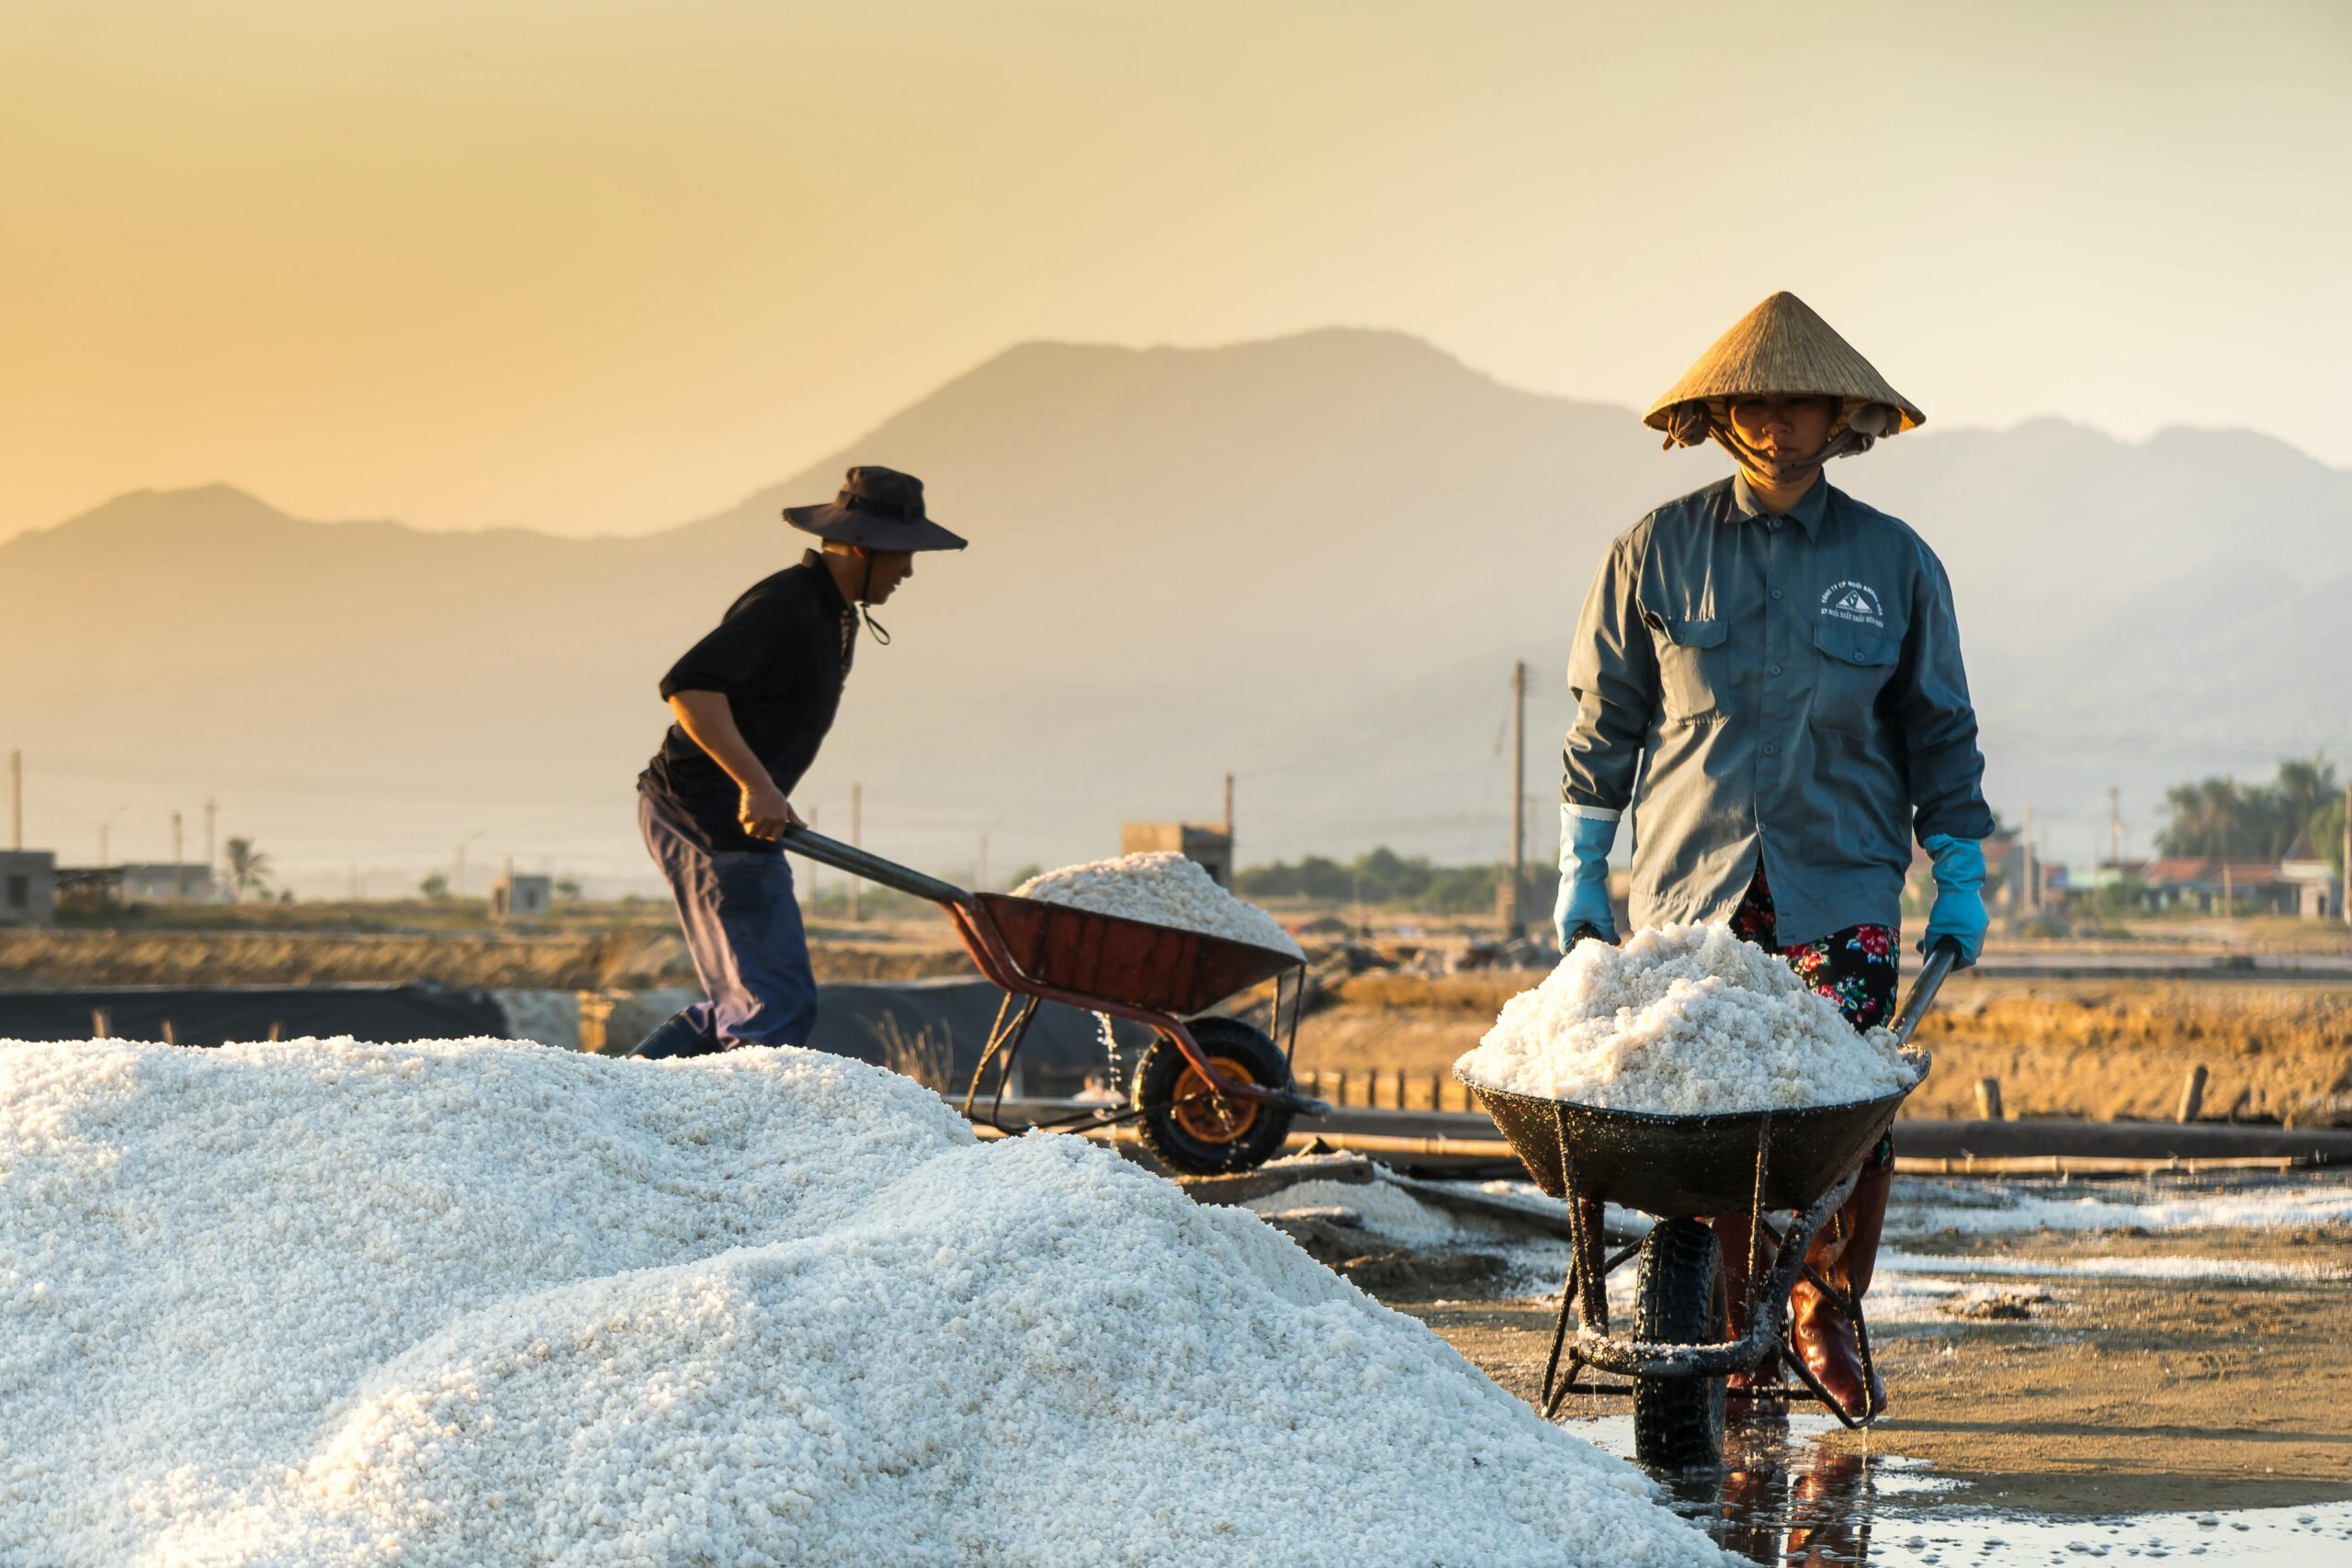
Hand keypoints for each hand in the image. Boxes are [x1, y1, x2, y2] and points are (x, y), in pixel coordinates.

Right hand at [737, 782, 802, 840]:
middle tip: (758, 821)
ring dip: (750, 826)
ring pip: (751, 832)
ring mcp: (759, 818)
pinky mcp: (749, 814)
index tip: (767, 830)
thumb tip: (806, 827)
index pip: (775, 837)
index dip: (770, 835)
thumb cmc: (774, 796)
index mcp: (781, 820)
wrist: (760, 784)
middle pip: (762, 836)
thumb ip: (795, 819)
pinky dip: (742, 818)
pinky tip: (745, 812)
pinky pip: (743, 822)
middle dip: (759, 830)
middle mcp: (770, 821)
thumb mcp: (786, 806)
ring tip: (751, 819)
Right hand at [1554, 805, 1619, 949]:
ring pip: (1580, 926)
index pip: (1566, 948)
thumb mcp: (1602, 916)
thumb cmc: (1589, 892)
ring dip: (1593, 928)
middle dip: (1590, 939)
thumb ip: (1608, 933)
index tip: (1595, 951)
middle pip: (1574, 938)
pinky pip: (1581, 916)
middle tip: (1606, 939)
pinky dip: (1591, 918)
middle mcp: (1562, 918)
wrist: (1584, 865)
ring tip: (1606, 925)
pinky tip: (1603, 914)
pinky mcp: (1573, 901)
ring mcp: (1567, 909)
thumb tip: (1615, 943)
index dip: (1580, 952)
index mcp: (1564, 925)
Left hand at [1920, 834, 1987, 966]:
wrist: (1958, 880)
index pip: (1967, 960)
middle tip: (1931, 946)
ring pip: (1965, 938)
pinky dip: (1955, 930)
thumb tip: (1926, 959)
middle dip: (1948, 950)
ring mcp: (1980, 922)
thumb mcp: (1934, 929)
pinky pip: (1967, 928)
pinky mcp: (1977, 913)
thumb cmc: (1947, 906)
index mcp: (1974, 939)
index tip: (1939, 961)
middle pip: (1966, 950)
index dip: (1952, 964)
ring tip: (1934, 932)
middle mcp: (1981, 932)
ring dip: (1950, 939)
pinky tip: (1943, 923)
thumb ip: (1931, 946)